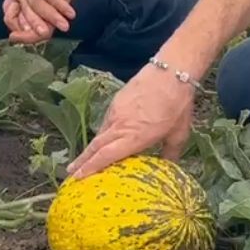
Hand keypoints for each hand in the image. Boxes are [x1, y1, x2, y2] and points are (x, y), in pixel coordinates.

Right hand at [4, 0, 76, 39]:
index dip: (58, 3)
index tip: (71, 13)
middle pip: (35, 3)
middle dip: (49, 17)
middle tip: (64, 26)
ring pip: (26, 10)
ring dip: (35, 24)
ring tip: (46, 34)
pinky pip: (20, 14)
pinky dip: (25, 24)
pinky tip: (33, 34)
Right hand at [67, 56, 197, 178]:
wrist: (170, 72)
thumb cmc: (177, 105)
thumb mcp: (179, 134)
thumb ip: (171, 152)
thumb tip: (169, 165)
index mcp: (134, 137)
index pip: (106, 156)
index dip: (91, 168)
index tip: (78, 177)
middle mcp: (120, 126)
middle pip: (96, 146)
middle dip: (82, 161)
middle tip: (70, 173)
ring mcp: (116, 112)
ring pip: (100, 133)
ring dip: (91, 148)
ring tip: (83, 159)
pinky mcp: (117, 101)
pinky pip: (106, 121)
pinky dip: (102, 133)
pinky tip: (104, 137)